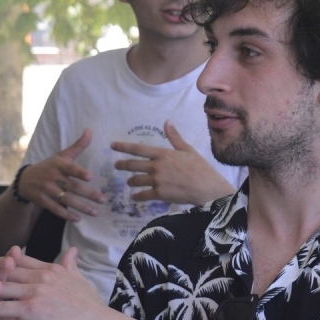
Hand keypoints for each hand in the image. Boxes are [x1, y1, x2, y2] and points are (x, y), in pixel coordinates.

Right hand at [19, 129, 105, 220]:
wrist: (25, 180)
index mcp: (58, 164)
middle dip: (88, 194)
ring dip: (81, 207)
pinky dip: (66, 214)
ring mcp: (46, 189)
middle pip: (72, 186)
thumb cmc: (49, 166)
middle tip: (103, 200)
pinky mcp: (41, 200)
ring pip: (66, 199)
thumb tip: (90, 130)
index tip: (90, 177)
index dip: (79, 172)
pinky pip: (55, 208)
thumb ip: (78, 145)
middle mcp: (52, 176)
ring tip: (95, 212)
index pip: (69, 168)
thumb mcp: (62, 155)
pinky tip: (78, 219)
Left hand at [112, 120, 234, 205]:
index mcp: (162, 154)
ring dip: (130, 182)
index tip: (113, 146)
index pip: (138, 149)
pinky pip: (142, 195)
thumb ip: (174, 137)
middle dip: (121, 165)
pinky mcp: (159, 194)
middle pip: (132, 165)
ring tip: (129, 182)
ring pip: (135, 181)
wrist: (206, 187)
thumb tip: (167, 122)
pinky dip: (137, 196)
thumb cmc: (199, 167)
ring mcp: (157, 181)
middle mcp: (157, 166)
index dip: (123, 147)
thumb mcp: (187, 149)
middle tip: (116, 166)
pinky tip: (135, 197)